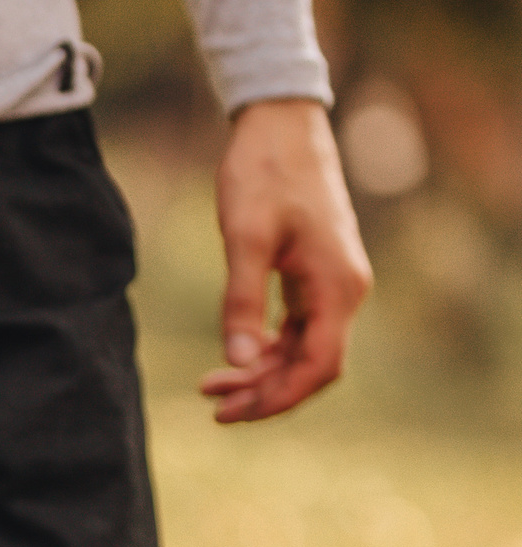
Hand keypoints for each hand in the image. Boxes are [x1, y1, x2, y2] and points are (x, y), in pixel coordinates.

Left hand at [201, 98, 372, 423]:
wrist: (281, 125)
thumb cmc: (264, 174)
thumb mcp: (245, 238)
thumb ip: (241, 300)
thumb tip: (236, 361)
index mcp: (337, 286)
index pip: (318, 367)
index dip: (276, 398)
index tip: (230, 413)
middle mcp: (345, 290)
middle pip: (312, 366)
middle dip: (265, 392)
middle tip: (211, 407)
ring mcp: (333, 283)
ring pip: (303, 349)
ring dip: (261, 373)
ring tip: (210, 388)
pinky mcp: (315, 275)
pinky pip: (297, 328)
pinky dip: (266, 348)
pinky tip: (232, 357)